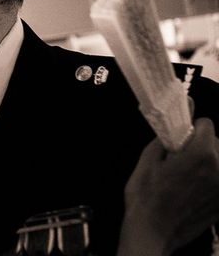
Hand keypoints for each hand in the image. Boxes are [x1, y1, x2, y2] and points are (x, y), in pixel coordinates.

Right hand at [118, 118, 218, 254]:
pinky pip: (218, 182)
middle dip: (200, 146)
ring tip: (187, 176)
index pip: (207, 126)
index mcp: (200, 155)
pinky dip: (210, 181)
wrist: (152, 232)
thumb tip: (171, 130)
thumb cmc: (146, 198)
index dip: (192, 128)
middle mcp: (218, 170)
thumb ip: (163, 140)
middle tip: (181, 157)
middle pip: (216, 144)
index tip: (183, 135)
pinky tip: (192, 190)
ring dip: (207, 164)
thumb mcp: (147, 161)